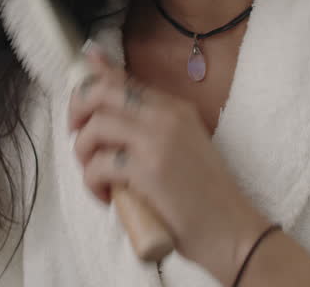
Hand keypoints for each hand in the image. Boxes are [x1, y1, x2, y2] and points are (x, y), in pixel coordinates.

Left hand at [67, 52, 270, 283]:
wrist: (233, 231)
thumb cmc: (204, 196)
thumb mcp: (181, 147)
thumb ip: (149, 126)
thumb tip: (116, 107)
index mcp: (176, 108)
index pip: (122, 79)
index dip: (90, 84)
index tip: (76, 99)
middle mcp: (167, 115)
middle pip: (102, 91)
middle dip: (77, 112)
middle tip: (78, 140)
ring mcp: (159, 140)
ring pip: (96, 126)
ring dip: (83, 152)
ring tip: (96, 177)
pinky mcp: (149, 170)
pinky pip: (100, 164)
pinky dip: (92, 182)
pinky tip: (107, 197)